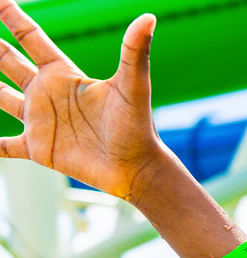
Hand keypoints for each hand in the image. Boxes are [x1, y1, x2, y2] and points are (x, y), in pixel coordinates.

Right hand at [0, 0, 162, 199]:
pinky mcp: (37, 148)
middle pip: (8, 61)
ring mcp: (40, 120)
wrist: (136, 168)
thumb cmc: (137, 126)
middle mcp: (47, 93)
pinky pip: (2, 145)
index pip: (31, 38)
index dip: (13, 17)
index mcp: (64, 74)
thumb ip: (134, 52)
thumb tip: (149, 17)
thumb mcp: (132, 86)